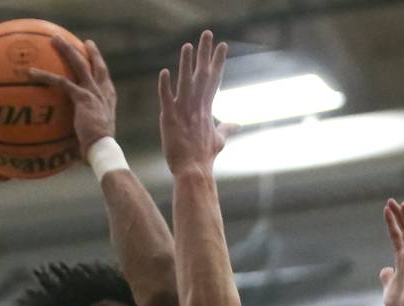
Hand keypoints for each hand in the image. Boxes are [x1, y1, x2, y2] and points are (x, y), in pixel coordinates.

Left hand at [28, 38, 113, 157]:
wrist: (102, 150)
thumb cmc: (97, 151)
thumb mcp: (92, 139)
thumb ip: (82, 134)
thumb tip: (69, 147)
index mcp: (108, 101)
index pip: (105, 80)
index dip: (100, 67)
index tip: (96, 58)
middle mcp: (102, 93)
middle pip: (96, 66)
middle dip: (90, 52)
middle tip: (85, 42)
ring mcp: (92, 93)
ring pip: (78, 64)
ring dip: (66, 49)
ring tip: (54, 39)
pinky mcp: (81, 97)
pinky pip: (61, 82)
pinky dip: (45, 76)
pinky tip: (31, 72)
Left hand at [158, 31, 233, 174]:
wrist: (193, 172)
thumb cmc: (204, 158)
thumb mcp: (218, 140)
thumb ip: (227, 128)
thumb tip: (238, 124)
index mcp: (206, 108)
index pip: (213, 79)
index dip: (217, 62)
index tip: (222, 45)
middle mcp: (196, 107)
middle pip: (202, 75)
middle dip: (205, 54)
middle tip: (207, 34)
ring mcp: (183, 112)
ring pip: (185, 82)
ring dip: (186, 64)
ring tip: (188, 46)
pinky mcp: (169, 119)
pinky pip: (167, 99)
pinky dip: (165, 86)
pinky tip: (165, 72)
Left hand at [379, 199, 403, 305]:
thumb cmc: (400, 305)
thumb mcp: (389, 287)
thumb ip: (387, 276)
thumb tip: (384, 269)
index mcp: (402, 261)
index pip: (396, 237)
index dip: (391, 222)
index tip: (386, 208)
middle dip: (398, 216)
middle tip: (392, 200)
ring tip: (403, 205)